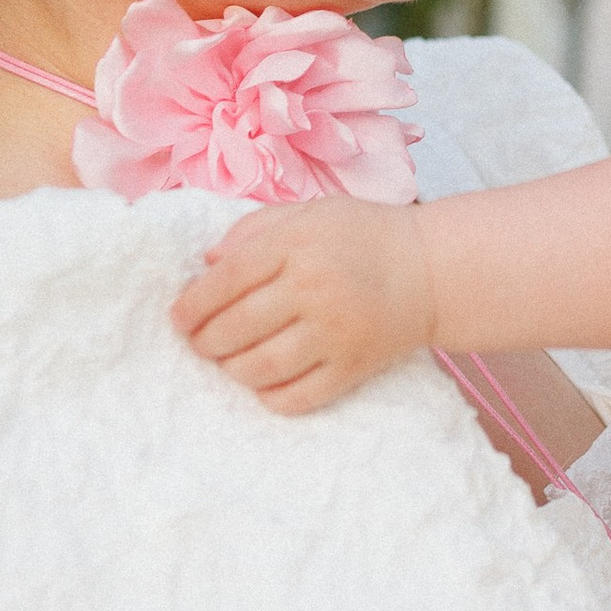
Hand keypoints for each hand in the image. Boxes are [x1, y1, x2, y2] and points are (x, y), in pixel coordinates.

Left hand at [169, 198, 435, 409]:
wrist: (432, 270)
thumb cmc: (362, 236)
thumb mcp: (307, 213)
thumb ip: (252, 231)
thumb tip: (206, 265)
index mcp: (297, 244)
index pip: (225, 279)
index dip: (192, 304)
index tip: (178, 319)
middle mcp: (314, 288)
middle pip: (235, 327)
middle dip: (205, 341)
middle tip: (200, 343)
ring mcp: (335, 333)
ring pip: (260, 367)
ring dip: (232, 369)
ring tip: (229, 362)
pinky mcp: (353, 368)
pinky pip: (297, 397)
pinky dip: (269, 397)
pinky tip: (264, 382)